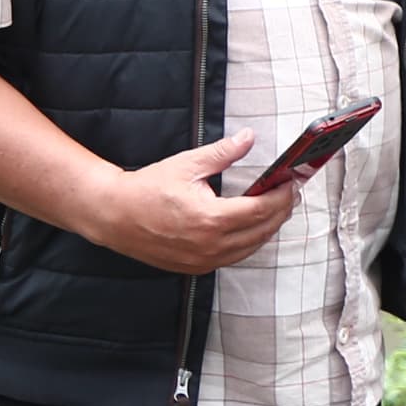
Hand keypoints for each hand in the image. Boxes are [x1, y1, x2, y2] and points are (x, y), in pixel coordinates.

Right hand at [86, 133, 297, 274]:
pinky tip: (251, 227)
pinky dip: (247, 242)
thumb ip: (223, 152)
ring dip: (267, 229)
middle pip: (262, 231)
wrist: (113, 215)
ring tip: (276, 208)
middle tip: (289, 193)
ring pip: (250, 248)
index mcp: (211, 219)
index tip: (291, 182)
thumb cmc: (147, 189)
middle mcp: (210, 245)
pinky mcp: (194, 267)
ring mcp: (202, 261)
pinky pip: (233, 258)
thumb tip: (248, 138)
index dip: (282, 196)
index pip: (262, 210)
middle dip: (280, 211)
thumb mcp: (187, 164)